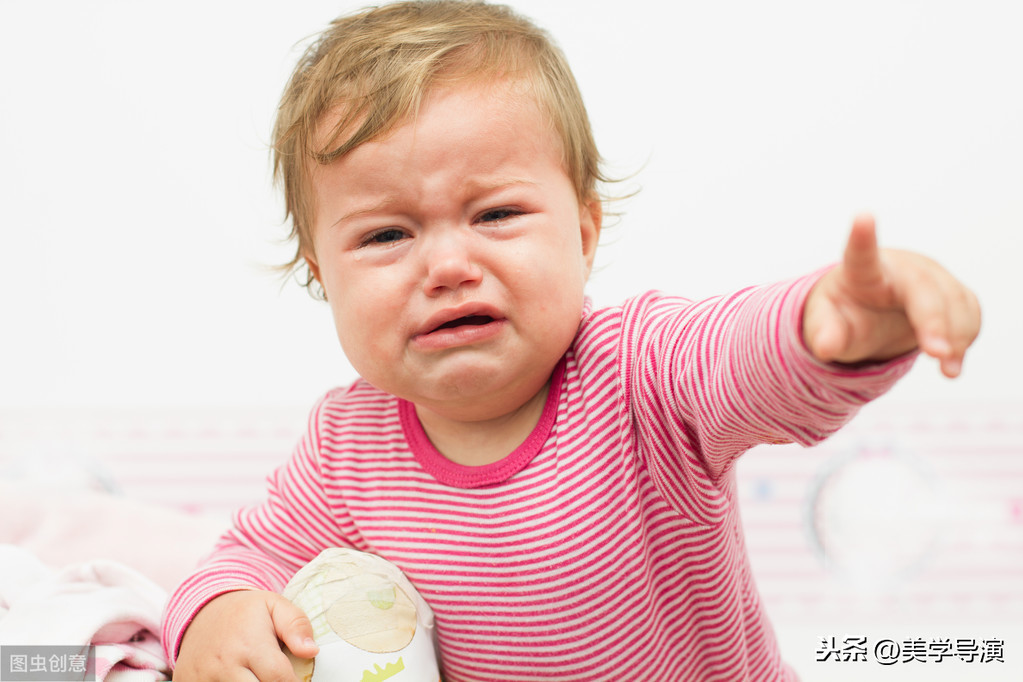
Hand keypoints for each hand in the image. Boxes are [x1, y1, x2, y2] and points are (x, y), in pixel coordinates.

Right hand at [172, 589, 318, 681]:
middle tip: (276, 676)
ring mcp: (204, 678)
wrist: (201, 612)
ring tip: (257, 673)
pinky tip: (242, 676)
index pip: (279, 678)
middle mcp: (224, 665)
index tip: (297, 679)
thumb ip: (296, 625)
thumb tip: (311, 651)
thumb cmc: (246, 613)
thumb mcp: (275, 606)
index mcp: (249, 644)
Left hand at [802, 214, 979, 376]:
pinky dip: (965, 338)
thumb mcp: (827, 326)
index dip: (861, 236)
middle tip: (937, 353)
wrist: (872, 307)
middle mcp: (900, 268)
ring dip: (955, 337)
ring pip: (952, 302)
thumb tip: (826, 348)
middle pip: (921, 288)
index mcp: (861, 273)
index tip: (862, 216)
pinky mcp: (953, 291)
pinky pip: (968, 312)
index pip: (860, 254)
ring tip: (948, 369)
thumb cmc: (845, 312)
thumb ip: (825, 335)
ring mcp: (930, 276)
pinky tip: (953, 359)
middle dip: (932, 320)